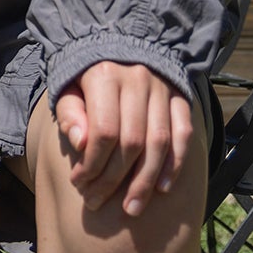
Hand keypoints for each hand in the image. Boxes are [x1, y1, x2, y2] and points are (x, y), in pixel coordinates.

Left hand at [54, 61, 193, 218]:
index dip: (92, 164)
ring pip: (159, 142)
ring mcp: (163, 88)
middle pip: (132, 141)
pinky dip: (175, 163)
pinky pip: (184, 133)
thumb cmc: (87, 77)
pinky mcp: (180, 96)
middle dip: (114, 180)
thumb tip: (81, 143)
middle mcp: (138, 79)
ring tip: (131, 208)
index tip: (79, 183)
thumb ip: (70, 115)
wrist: (120, 44)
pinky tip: (162, 188)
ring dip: (145, 180)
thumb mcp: (68, 89)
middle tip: (97, 202)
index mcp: (106, 75)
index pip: (104, 132)